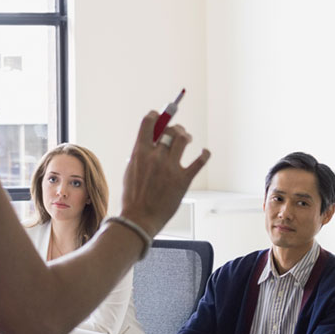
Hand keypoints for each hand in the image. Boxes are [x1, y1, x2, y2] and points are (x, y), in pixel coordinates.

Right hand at [115, 111, 210, 236]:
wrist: (140, 218)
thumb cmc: (133, 197)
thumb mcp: (130, 171)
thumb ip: (140, 155)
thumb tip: (151, 141)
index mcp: (140, 153)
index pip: (148, 124)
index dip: (155, 116)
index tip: (158, 115)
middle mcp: (156, 157)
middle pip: (169, 130)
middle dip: (174, 127)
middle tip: (177, 131)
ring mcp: (170, 168)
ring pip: (183, 139)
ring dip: (185, 135)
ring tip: (187, 138)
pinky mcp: (183, 180)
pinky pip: (199, 161)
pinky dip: (204, 154)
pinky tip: (204, 152)